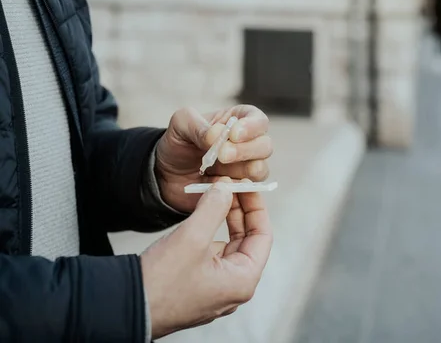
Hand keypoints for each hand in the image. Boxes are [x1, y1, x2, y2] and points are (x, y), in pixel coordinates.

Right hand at [141, 180, 272, 338]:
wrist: (124, 307)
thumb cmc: (160, 283)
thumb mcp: (191, 238)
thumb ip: (214, 209)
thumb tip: (227, 189)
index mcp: (242, 280)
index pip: (263, 237)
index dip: (256, 208)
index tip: (248, 187)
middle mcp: (233, 287)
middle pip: (247, 241)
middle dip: (238, 212)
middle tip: (229, 187)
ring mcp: (215, 289)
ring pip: (227, 246)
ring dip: (222, 221)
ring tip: (213, 196)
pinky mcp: (198, 286)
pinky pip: (211, 255)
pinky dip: (208, 234)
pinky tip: (199, 218)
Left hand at [155, 106, 272, 211]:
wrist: (167, 175)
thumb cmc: (178, 144)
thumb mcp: (180, 125)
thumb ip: (196, 125)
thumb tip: (217, 135)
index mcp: (238, 121)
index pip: (258, 120)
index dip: (252, 127)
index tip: (233, 134)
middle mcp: (247, 144)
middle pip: (265, 146)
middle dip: (246, 151)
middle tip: (222, 155)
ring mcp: (245, 168)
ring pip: (260, 169)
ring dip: (241, 170)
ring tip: (218, 171)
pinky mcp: (240, 189)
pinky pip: (248, 190)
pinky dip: (234, 188)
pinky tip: (216, 184)